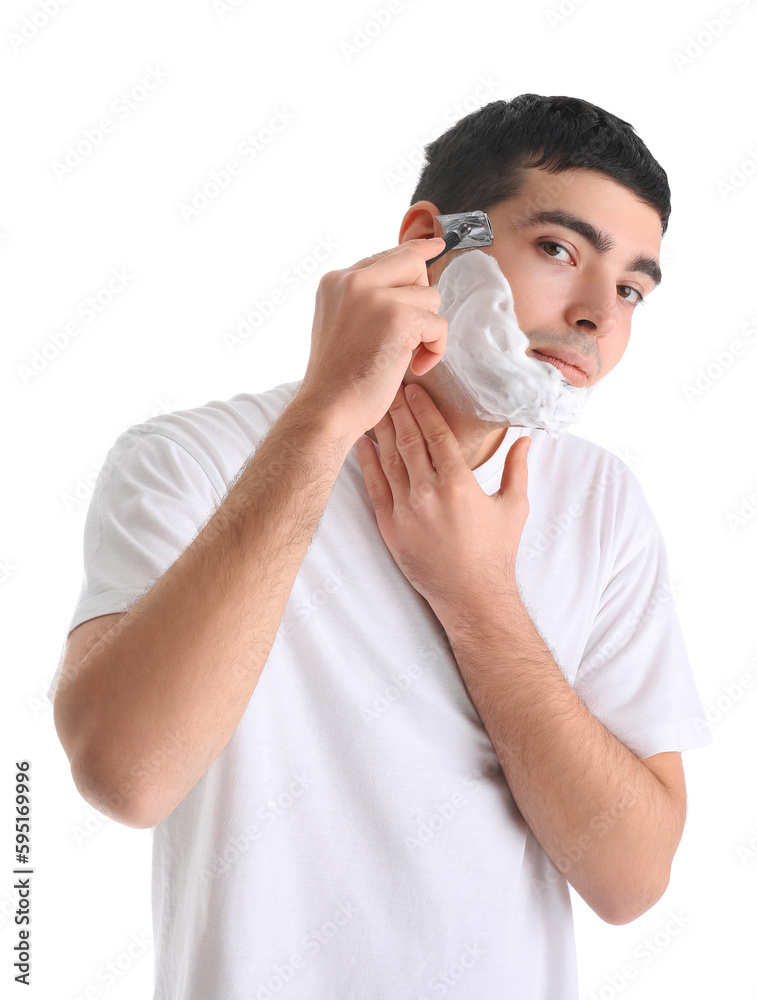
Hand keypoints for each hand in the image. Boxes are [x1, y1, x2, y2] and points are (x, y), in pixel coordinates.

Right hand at [297, 238, 447, 445]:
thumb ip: (366, 298)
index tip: (434, 245)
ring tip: (404, 355)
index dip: (414, 255)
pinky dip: (434, 350)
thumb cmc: (337, 378)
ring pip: (429, 297)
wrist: (327, 409)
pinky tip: (415, 367)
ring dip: (426, 330)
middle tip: (408, 332)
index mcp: (336, 280)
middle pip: (412, 263)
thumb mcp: (342, 323)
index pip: (387, 256)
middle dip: (421, 298)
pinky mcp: (399, 318)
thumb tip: (408, 278)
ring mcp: (375, 297)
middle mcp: (353, 280)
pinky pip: (438, 324)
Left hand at [356, 382, 530, 623]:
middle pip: (408, 440)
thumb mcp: (514, 508)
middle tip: (389, 389)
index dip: (424, 409)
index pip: (436, 434)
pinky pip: (374, 487)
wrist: (471, 597)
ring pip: (389, 460)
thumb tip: (527, 439)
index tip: (414, 390)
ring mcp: (405, 511)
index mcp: (459, 484)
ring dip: (382, 431)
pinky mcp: (390, 528)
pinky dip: (367, 464)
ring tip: (376, 409)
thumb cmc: (496, 553)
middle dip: (399, 411)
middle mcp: (428, 493)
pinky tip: (362, 444)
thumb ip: (518, 469)